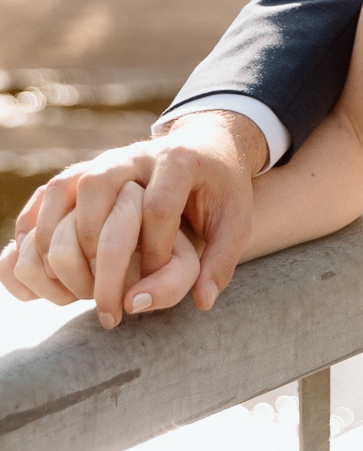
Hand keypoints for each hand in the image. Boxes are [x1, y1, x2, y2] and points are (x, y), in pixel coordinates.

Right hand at [0, 110, 266, 324]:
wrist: (205, 147)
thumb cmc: (220, 191)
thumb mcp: (234, 221)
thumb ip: (221, 261)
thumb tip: (202, 302)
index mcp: (178, 161)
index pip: (157, 208)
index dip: (154, 253)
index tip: (153, 284)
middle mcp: (137, 153)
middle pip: (100, 187)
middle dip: (97, 245)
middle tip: (103, 291)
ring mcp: (107, 158)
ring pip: (70, 186)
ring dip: (61, 236)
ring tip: (73, 283)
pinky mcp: (87, 168)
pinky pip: (51, 192)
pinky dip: (41, 225)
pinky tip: (44, 262)